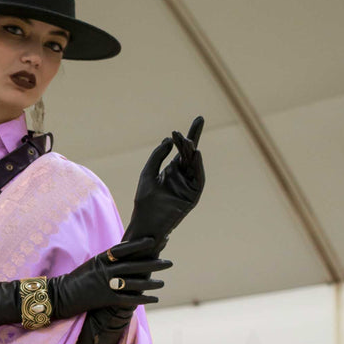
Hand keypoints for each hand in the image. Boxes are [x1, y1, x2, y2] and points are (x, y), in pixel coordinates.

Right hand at [47, 236, 172, 318]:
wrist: (60, 295)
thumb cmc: (75, 280)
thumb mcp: (89, 265)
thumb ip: (105, 261)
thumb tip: (121, 257)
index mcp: (101, 259)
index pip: (123, 249)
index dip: (139, 244)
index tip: (153, 239)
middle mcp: (105, 270)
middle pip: (134, 265)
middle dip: (152, 264)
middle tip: (168, 262)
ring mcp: (106, 284)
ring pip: (133, 283)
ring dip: (150, 283)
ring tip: (163, 282)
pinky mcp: (105, 299)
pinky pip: (128, 299)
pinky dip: (142, 299)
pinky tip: (154, 299)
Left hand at [126, 115, 204, 249]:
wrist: (145, 224)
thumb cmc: (144, 201)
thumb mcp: (148, 173)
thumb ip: (157, 156)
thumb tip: (169, 139)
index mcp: (172, 170)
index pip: (183, 150)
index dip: (188, 135)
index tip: (198, 119)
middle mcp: (182, 176)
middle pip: (191, 154)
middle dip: (193, 139)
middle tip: (197, 122)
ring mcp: (188, 186)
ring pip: (194, 165)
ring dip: (193, 151)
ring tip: (190, 140)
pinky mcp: (192, 196)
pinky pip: (198, 179)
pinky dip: (198, 167)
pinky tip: (195, 154)